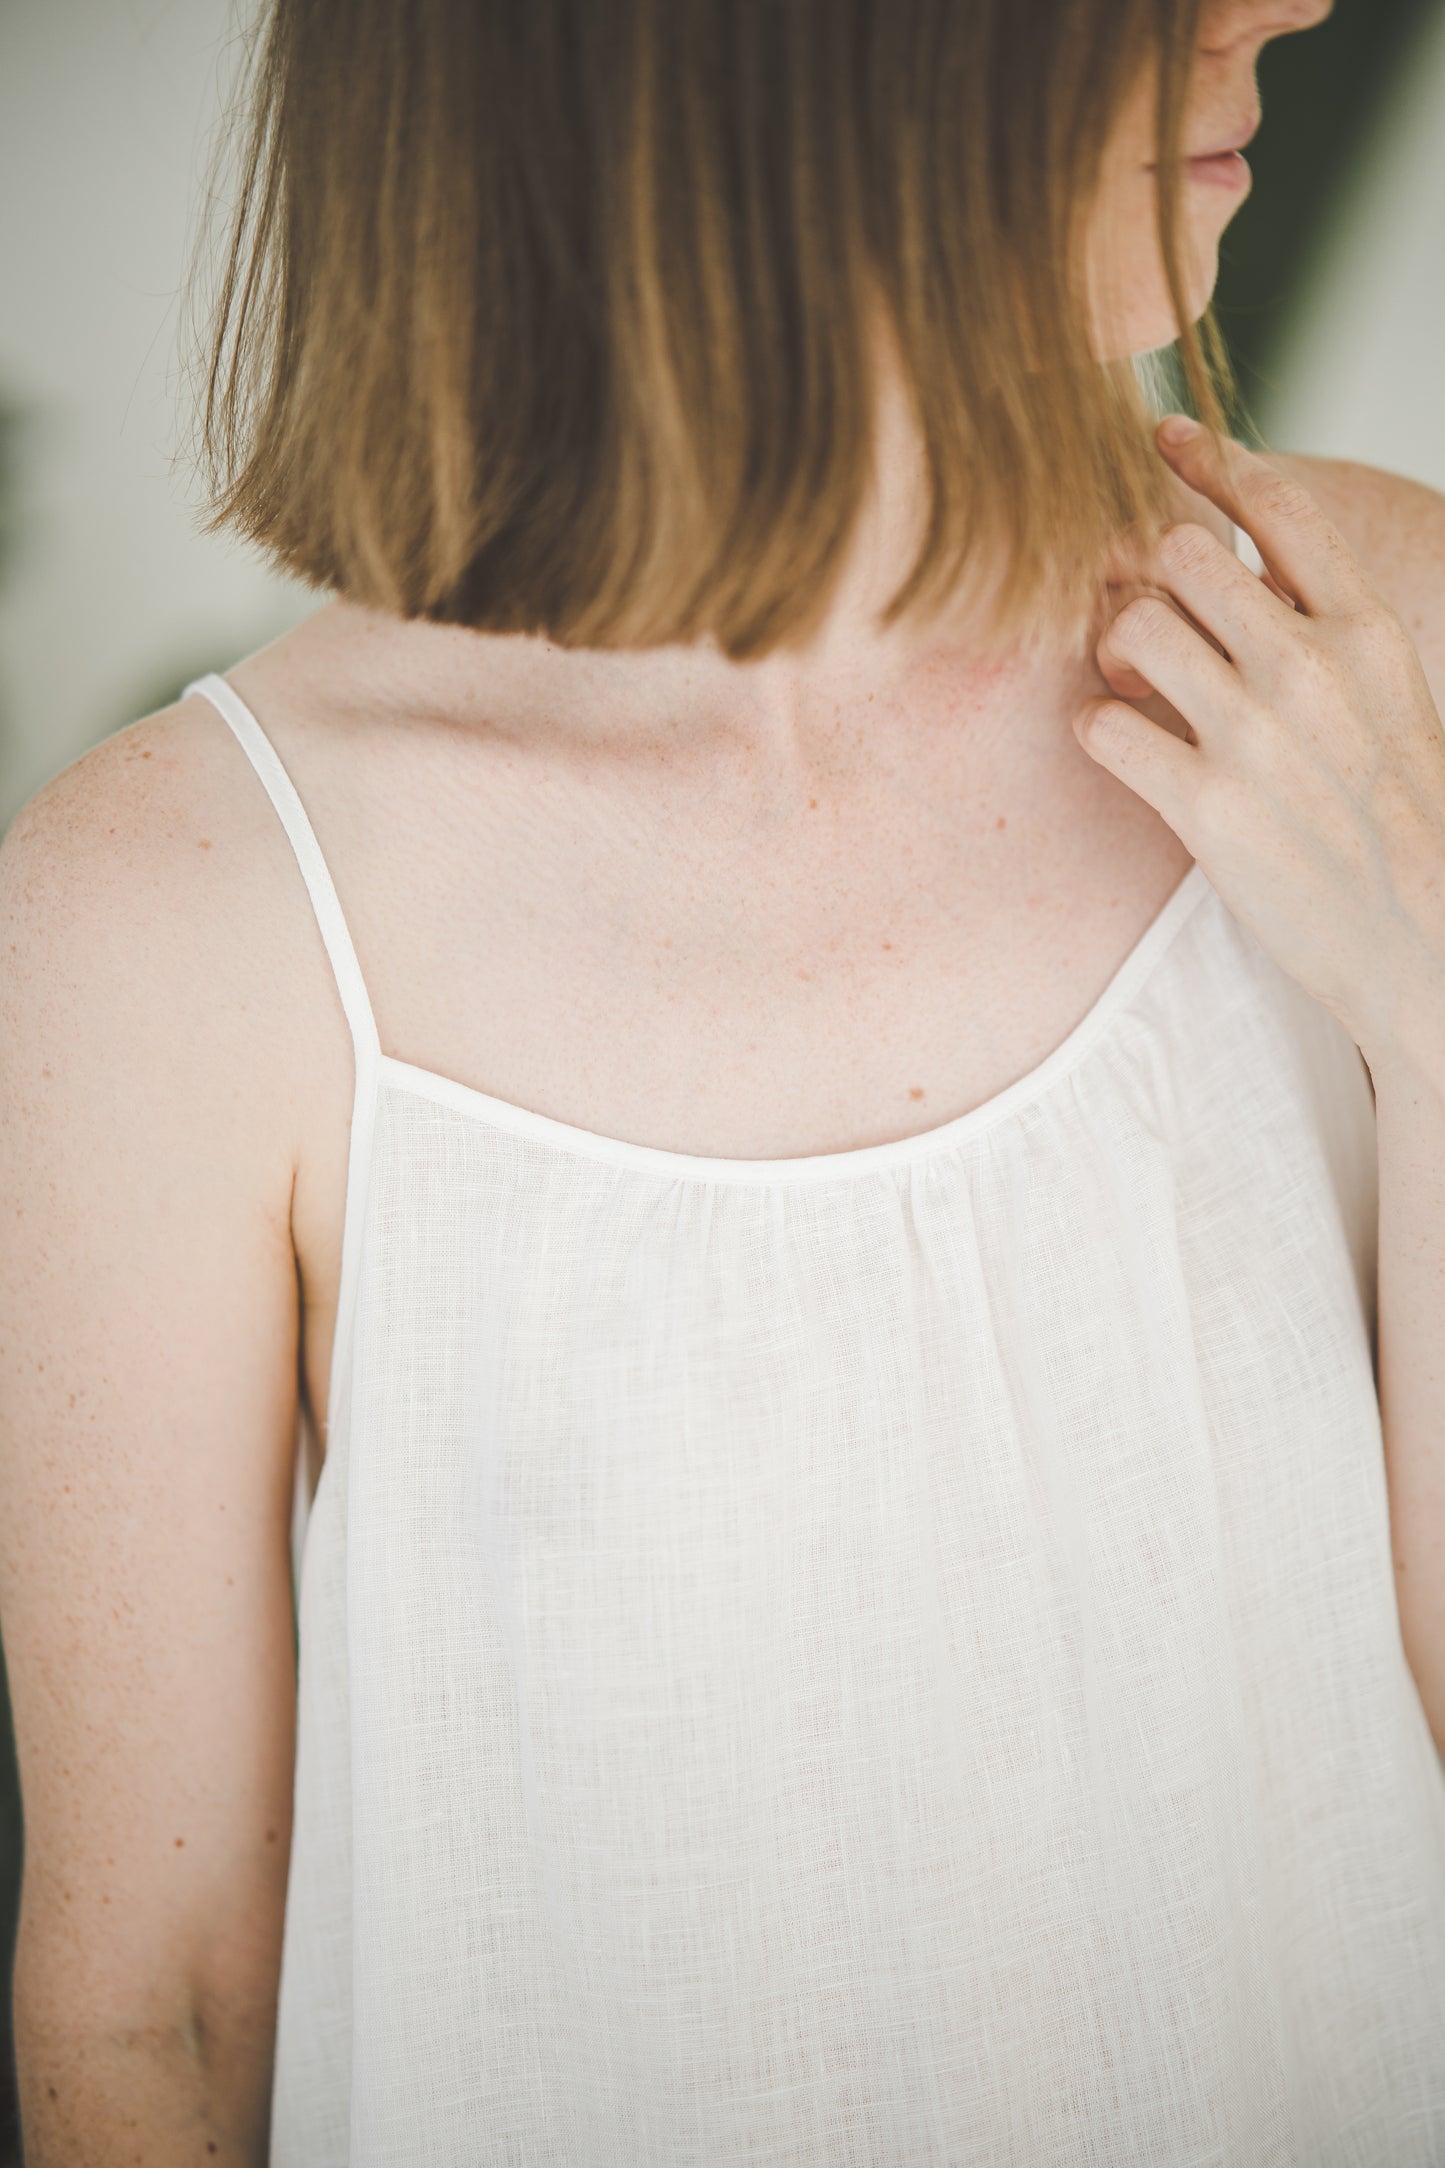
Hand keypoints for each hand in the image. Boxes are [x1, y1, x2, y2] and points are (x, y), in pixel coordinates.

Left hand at [1076, 416, 1444, 1073]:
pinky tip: (1121, 743)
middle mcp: (1311, 668)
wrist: (1423, 939)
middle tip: (1140, 612)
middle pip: (1180, 554)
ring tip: (1130, 683)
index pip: (1278, 506)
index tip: (1165, 443)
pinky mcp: (1206, 809)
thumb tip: (1237, 570)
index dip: (1210, 461)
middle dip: (1143, 573)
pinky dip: (1097, 727)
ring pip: (1133, 626)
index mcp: (1366, 631)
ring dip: (1112, 647)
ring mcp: (1256, 737)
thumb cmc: (1396, 818)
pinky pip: (1103, 727)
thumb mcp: (1390, 697)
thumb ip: (1323, 629)